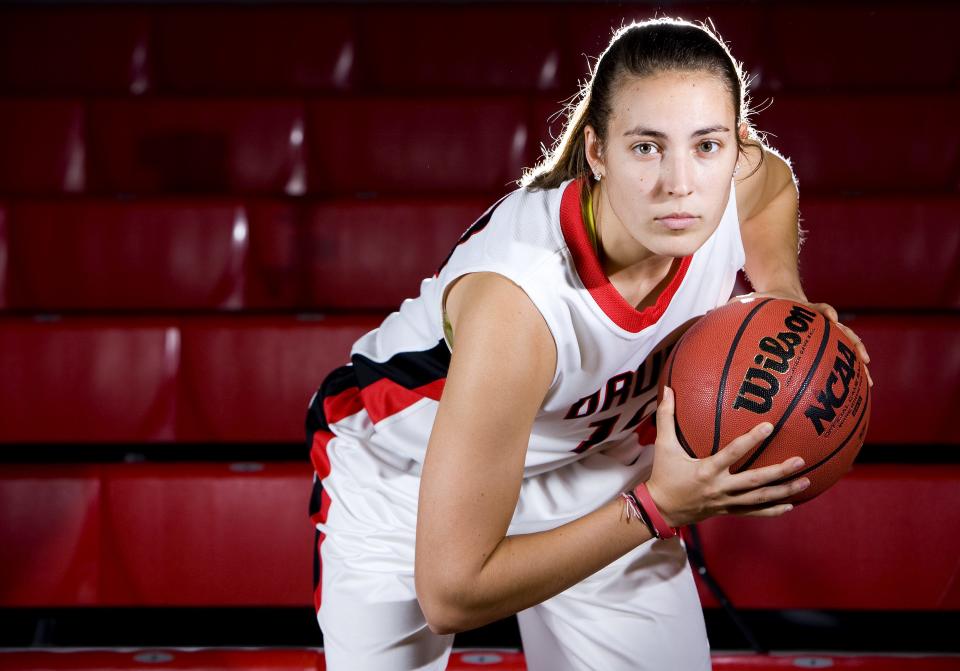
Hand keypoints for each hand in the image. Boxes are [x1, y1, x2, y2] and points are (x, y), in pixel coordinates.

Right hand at [644, 386, 810, 527]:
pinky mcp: (728, 511)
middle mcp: (719, 487)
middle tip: (800, 461)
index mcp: (705, 470)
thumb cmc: (663, 474)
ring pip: (759, 498)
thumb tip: (668, 389)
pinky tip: (790, 505)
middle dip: (779, 472)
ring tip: (806, 482)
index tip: (770, 427)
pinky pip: (754, 512)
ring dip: (784, 491)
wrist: (660, 510)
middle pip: (754, 481)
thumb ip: (666, 417)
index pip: (732, 453)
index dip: (751, 440)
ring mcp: (725, 502)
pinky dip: (773, 510)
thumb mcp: (663, 446)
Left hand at [731, 290, 872, 387]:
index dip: (825, 311)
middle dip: (852, 345)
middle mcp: (819, 321)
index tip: (831, 316)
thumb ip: (737, 305)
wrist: (783, 291)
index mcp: (803, 309)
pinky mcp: (824, 342)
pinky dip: (845, 372)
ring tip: (866, 383)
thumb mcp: (751, 301)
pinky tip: (851, 392)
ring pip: (847, 347)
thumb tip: (709, 314)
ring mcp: (825, 332)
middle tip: (863, 361)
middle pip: (842, 331)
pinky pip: (838, 358)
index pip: (818, 307)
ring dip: (856, 363)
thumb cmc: (765, 301)